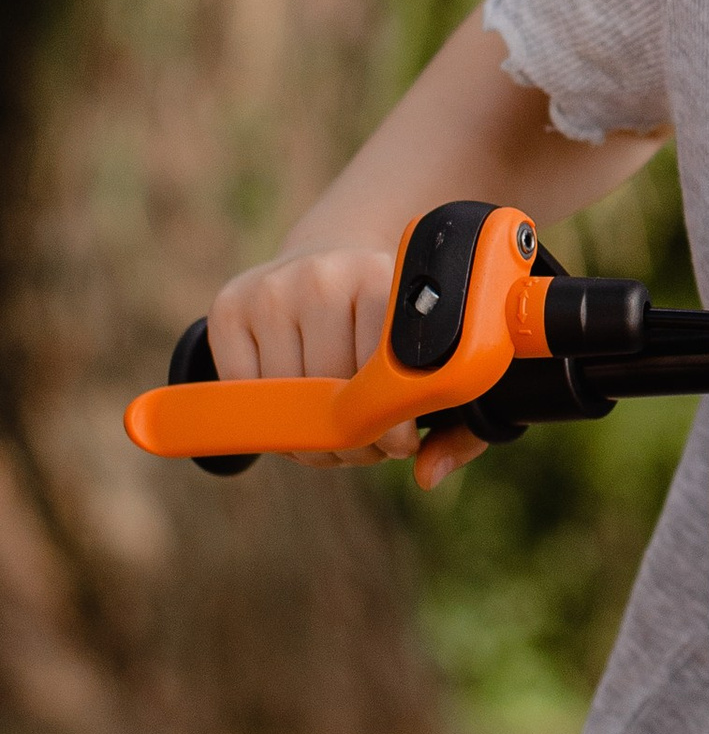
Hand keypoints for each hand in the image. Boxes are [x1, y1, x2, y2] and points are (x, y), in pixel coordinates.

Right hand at [206, 246, 485, 486]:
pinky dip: (266, 417)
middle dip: (350, 438)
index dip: (391, 426)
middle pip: (328, 392)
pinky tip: (293, 411)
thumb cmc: (386, 324)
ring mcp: (271, 288)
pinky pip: (240, 390)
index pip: (382, 374)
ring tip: (334, 429)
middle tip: (367, 444)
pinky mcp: (229, 305)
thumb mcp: (430, 353)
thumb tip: (427, 475)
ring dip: (308, 436)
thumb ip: (454, 424)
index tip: (402, 445)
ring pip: (283, 398)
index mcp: (381, 278)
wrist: (329, 258)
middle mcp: (323, 276)